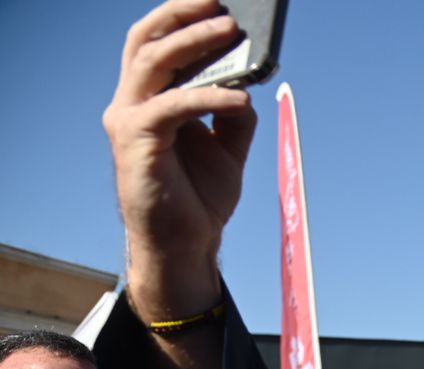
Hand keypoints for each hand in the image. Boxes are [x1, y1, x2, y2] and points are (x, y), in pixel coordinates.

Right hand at [104, 0, 257, 321]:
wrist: (186, 244)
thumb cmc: (200, 197)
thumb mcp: (228, 150)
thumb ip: (234, 115)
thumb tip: (247, 84)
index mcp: (151, 100)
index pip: (158, 45)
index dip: (183, 20)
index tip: (217, 3)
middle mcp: (132, 103)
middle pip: (147, 41)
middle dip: (182, 17)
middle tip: (221, 6)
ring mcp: (129, 120)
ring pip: (154, 63)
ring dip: (194, 44)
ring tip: (230, 32)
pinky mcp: (137, 140)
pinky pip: (174, 106)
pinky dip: (208, 97)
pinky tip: (239, 97)